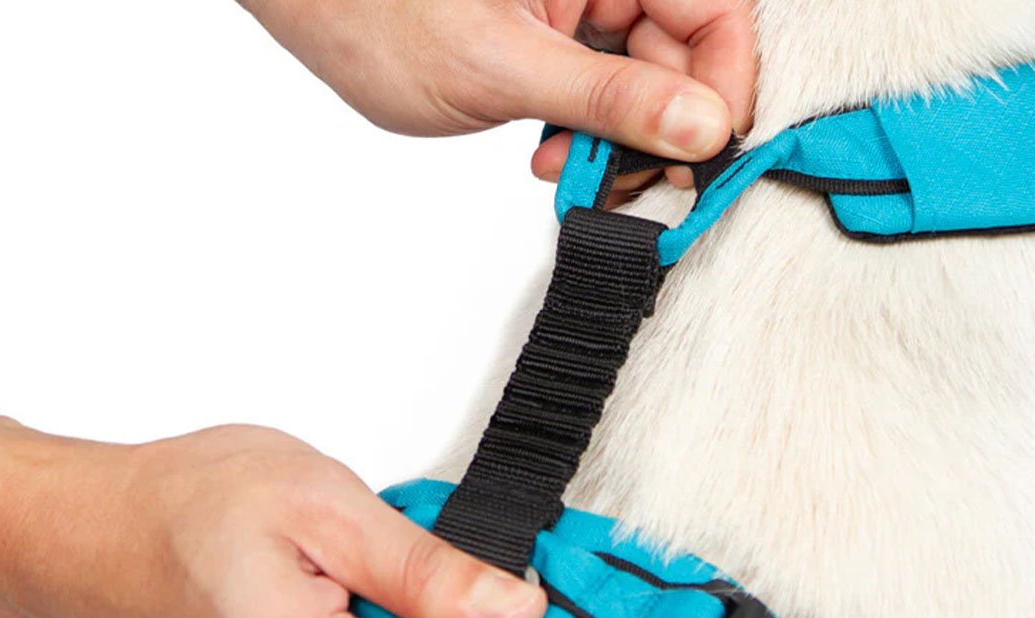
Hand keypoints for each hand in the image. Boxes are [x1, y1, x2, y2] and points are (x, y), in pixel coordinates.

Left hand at [238, 0, 755, 180]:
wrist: (309, 3)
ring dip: (621, 140)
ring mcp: (580, 7)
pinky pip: (605, 90)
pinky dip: (590, 133)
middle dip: (664, 127)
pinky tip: (555, 152)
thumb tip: (702, 128)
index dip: (724, 88)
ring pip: (647, 80)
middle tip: (632, 181)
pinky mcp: (557, 38)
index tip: (705, 154)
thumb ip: (609, 99)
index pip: (716, 14)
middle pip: (686, 53)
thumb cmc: (374, 9)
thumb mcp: (500, 67)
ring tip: (573, 167)